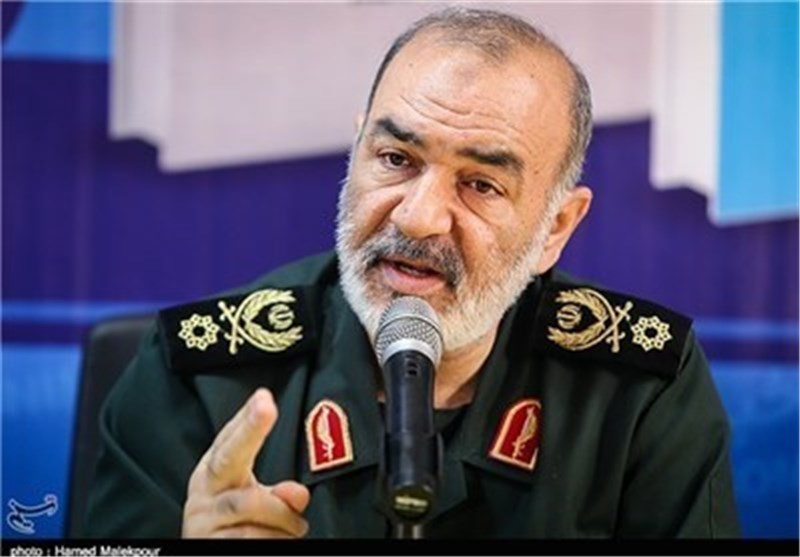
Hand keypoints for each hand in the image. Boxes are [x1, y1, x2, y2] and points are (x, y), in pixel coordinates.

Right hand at [182, 388, 310, 537]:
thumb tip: (297, 494)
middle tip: (266, 406)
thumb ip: (278, 493)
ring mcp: (201, 520)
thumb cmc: (232, 526)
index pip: (230, 439)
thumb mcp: (255, 503)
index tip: (263, 396)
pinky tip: (275, 541)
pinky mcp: (207, 545)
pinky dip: (274, 539)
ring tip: (293, 528)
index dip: (246, 419)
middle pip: (228, 458)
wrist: (208, 554)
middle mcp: (202, 493)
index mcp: (213, 473)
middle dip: (249, 430)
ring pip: (252, 505)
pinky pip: (252, 537)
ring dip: (283, 518)